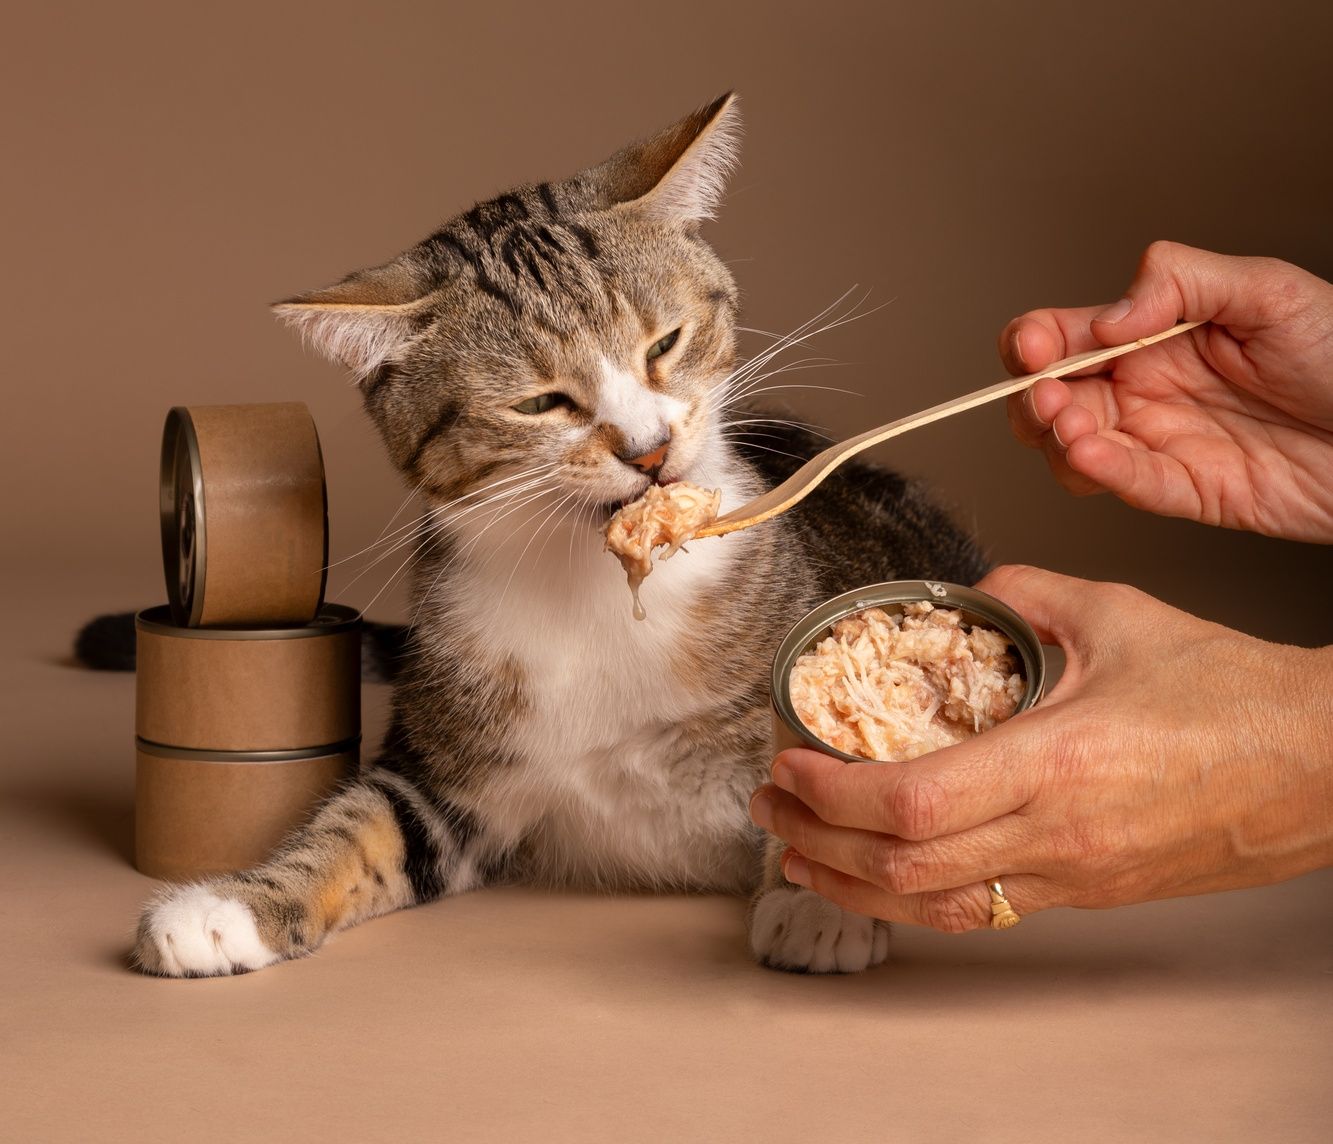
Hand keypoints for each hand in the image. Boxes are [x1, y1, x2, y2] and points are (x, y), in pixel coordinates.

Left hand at [748, 564, 1332, 931]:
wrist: (1321, 764)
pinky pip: (981, 910)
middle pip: (901, 868)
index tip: (788, 760)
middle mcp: (1056, 836)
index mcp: (1056, 764)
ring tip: (799, 851)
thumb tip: (966, 593)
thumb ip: (1023, 594)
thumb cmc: (1233, 694)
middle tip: (772, 805)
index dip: (830, 792)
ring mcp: (1071, 877)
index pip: (908, 805)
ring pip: (934, 907)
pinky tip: (881, 876)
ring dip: (851, 883)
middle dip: (816, 839)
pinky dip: (913, 897)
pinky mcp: (1086, 893)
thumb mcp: (1118, 615)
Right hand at [1001, 241, 1332, 542]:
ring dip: (1057, 440)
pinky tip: (1095, 455)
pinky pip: (1127, 485)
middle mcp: (1146, 389)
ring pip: (1070, 448)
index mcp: (1154, 336)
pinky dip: (1100, 473)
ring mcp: (1160, 442)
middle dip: (1032, 397)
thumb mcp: (1268, 289)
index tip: (1033, 346)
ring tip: (1075, 428)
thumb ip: (1180, 281)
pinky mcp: (1185, 491)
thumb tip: (1107, 319)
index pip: (1065, 336)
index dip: (1032, 342)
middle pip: (1049, 397)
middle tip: (1048, 394)